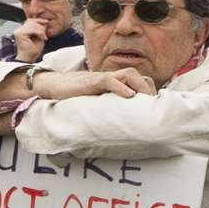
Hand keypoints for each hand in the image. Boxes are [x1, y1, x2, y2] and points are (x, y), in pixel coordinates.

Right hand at [13, 19, 49, 62]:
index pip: (30, 20)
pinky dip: (39, 33)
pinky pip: (32, 29)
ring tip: (43, 38)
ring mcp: (18, 32)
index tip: (47, 22)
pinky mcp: (19, 34)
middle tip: (45, 36)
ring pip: (33, 25)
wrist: (29, 59)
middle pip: (31, 21)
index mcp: (22, 30)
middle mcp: (18, 30)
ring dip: (41, 31)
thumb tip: (44, 21)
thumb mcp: (39, 37)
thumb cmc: (33, 51)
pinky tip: (41, 38)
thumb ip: (40, 29)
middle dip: (41, 27)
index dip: (39, 20)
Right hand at [30, 69, 155, 100]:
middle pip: (138, 76)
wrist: (54, 86)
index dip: (148, 91)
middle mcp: (111, 78)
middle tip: (154, 107)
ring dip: (140, 87)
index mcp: (113, 84)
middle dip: (149, 89)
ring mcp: (102, 78)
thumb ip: (106, 110)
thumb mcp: (94, 104)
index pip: (138, 81)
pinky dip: (121, 87)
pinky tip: (128, 96)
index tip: (154, 108)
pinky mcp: (93, 81)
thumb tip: (116, 133)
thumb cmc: (73, 97)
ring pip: (129, 74)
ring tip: (145, 101)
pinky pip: (110, 80)